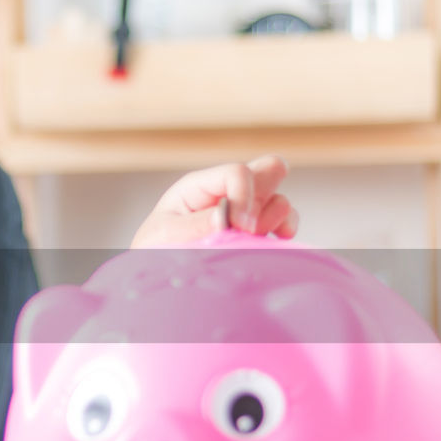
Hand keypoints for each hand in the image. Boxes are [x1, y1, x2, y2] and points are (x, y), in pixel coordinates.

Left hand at [129, 155, 299, 247]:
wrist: (156, 271)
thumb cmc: (154, 248)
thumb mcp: (165, 234)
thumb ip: (196, 225)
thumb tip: (226, 217)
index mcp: (201, 185)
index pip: (238, 172)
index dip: (245, 196)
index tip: (240, 227)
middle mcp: (228, 192)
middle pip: (270, 169)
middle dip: (268, 193)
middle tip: (250, 225)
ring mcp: (245, 211)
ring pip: (280, 199)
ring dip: (276, 217)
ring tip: (254, 238)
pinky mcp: (256, 232)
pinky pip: (286, 222)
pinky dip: (286, 230)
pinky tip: (275, 240)